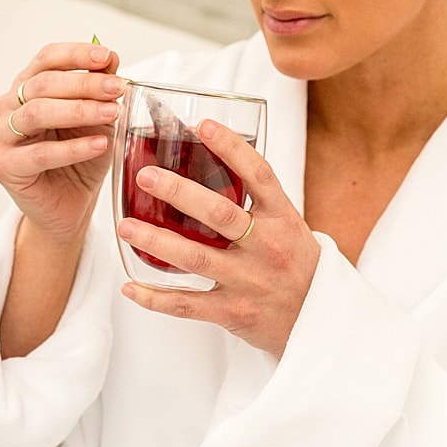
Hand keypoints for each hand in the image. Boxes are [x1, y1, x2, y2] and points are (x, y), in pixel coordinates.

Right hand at [0, 41, 123, 242]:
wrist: (71, 205)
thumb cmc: (81, 159)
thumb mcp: (98, 119)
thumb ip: (100, 90)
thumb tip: (110, 59)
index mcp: (28, 87)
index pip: (47, 58)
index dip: (76, 53)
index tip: (107, 57)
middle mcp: (9, 106)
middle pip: (42, 84)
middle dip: (84, 83)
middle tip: (116, 88)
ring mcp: (2, 135)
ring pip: (36, 113)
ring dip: (79, 110)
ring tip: (111, 112)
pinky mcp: (3, 166)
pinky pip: (40, 153)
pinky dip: (73, 148)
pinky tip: (98, 144)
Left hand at [117, 119, 320, 359]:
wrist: (320, 321)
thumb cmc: (298, 266)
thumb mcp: (289, 226)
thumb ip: (257, 201)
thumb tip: (215, 161)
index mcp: (282, 219)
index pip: (259, 175)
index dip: (231, 147)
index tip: (203, 125)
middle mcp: (267, 247)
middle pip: (219, 213)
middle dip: (179, 192)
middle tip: (146, 176)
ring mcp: (249, 281)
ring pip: (196, 258)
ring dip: (156, 241)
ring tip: (126, 225)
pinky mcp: (234, 312)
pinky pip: (187, 305)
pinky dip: (155, 298)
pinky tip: (130, 286)